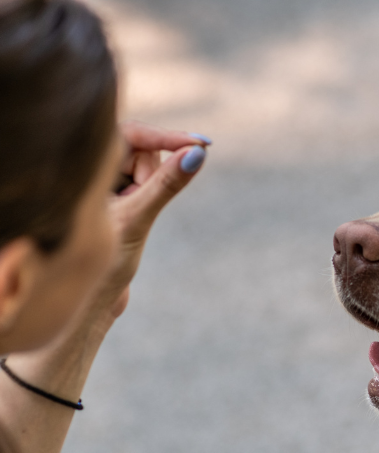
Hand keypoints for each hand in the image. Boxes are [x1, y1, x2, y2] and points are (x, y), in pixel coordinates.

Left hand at [99, 122, 210, 322]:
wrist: (88, 298)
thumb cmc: (100, 262)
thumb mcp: (138, 218)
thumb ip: (167, 184)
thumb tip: (198, 154)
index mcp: (82, 165)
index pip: (134, 134)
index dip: (168, 137)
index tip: (202, 144)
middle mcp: (89, 167)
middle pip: (141, 151)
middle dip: (152, 178)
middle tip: (139, 207)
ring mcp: (100, 179)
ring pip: (144, 169)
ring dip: (148, 193)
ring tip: (129, 220)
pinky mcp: (111, 193)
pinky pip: (143, 183)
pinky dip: (146, 199)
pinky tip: (127, 224)